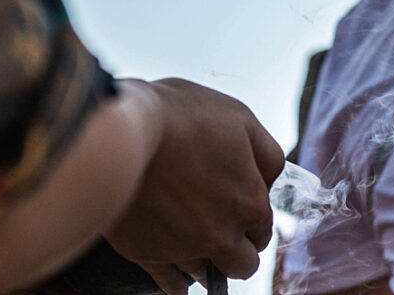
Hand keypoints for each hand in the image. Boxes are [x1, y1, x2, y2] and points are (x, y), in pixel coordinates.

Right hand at [103, 78, 284, 294]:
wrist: (123, 130)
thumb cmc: (180, 115)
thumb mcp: (241, 118)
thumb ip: (267, 155)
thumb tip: (270, 181)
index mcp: (250, 203)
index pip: (262, 231)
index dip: (249, 219)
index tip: (233, 207)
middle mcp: (222, 235)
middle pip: (242, 264)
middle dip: (234, 249)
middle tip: (216, 228)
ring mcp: (184, 249)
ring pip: (205, 274)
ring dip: (204, 262)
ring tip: (190, 242)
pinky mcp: (148, 255)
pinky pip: (170, 285)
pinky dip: (175, 283)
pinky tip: (175, 278)